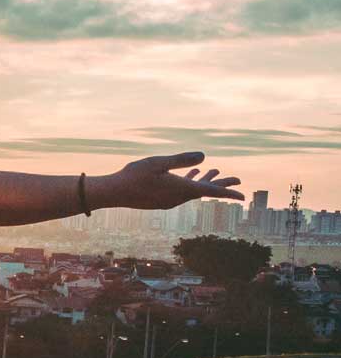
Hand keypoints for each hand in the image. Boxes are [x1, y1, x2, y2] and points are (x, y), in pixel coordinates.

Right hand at [98, 152, 242, 209]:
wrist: (114, 193)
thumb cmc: (134, 176)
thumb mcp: (159, 162)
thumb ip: (181, 160)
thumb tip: (204, 156)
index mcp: (181, 189)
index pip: (211, 191)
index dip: (228, 191)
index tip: (243, 195)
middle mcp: (178, 197)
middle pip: (205, 191)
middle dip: (221, 183)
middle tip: (237, 179)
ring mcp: (169, 200)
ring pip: (193, 190)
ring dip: (204, 180)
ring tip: (214, 171)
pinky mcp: (161, 200)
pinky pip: (182, 191)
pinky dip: (190, 182)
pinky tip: (188, 175)